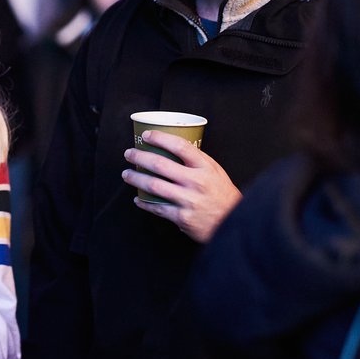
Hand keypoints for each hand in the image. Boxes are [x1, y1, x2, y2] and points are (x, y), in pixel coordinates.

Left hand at [121, 129, 240, 242]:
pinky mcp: (182, 218)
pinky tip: (137, 198)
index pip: (180, 146)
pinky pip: (157, 208)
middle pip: (160, 165)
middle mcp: (196, 182)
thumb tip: (171, 147)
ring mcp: (188, 200)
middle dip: (140, 157)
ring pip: (154, 186)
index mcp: (205, 167)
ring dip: (136, 178)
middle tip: (129, 153)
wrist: (233, 222)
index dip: (160, 138)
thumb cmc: (222, 194)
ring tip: (126, 174)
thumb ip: (196, 160)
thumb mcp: (215, 171)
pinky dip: (144, 202)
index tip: (146, 135)